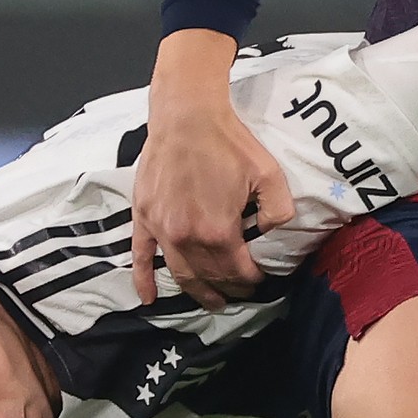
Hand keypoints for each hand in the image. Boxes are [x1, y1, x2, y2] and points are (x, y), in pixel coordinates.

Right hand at [130, 30, 290, 309]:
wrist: (187, 116)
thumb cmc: (229, 143)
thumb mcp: (270, 176)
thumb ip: (278, 212)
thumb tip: (271, 235)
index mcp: (218, 231)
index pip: (237, 271)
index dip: (251, 280)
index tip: (260, 279)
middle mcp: (186, 238)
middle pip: (210, 276)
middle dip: (228, 288)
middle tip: (240, 292)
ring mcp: (161, 229)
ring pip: (180, 273)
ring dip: (197, 292)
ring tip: (212, 302)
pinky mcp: (143, 217)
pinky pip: (140, 256)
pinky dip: (143, 279)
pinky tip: (147, 298)